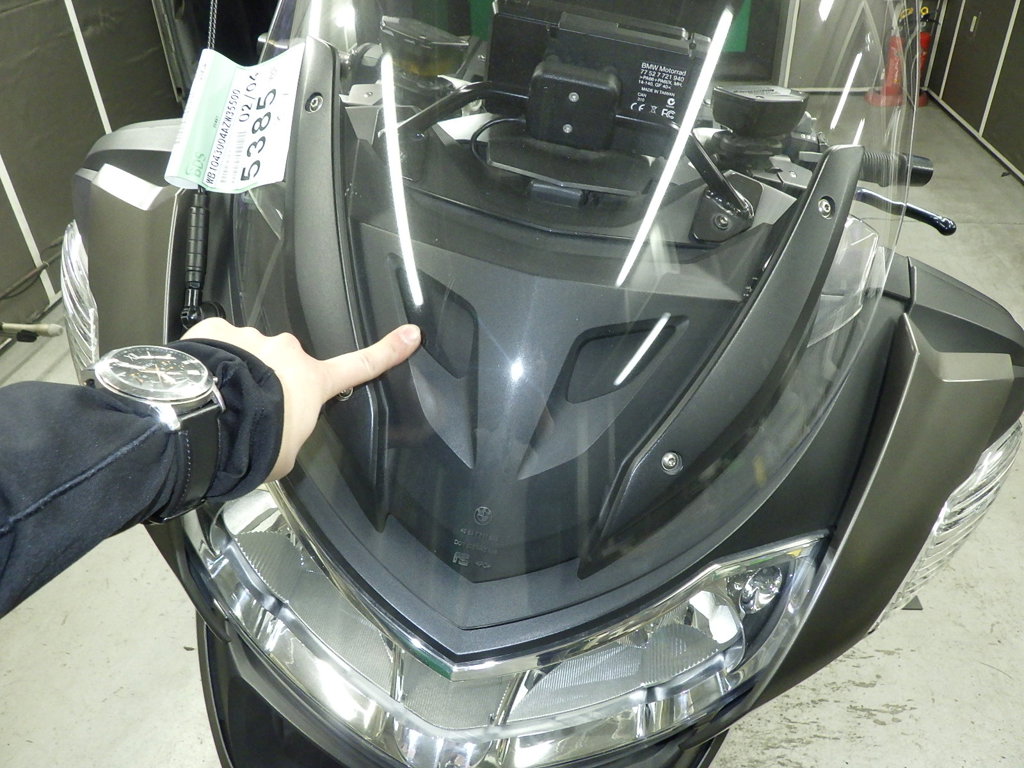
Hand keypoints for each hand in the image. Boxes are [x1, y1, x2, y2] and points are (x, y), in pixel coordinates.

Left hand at [183, 319, 420, 479]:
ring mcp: (251, 338)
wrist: (206, 419)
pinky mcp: (216, 332)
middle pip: (285, 365)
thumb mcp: (284, 455)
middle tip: (251, 410)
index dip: (388, 352)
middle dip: (271, 382)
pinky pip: (216, 346)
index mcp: (312, 382)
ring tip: (218, 403)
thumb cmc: (253, 441)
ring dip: (237, 375)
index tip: (410, 334)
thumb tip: (278, 433)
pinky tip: (199, 383)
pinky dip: (209, 363)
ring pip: (248, 355)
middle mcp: (286, 352)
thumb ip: (290, 435)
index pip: (360, 366)